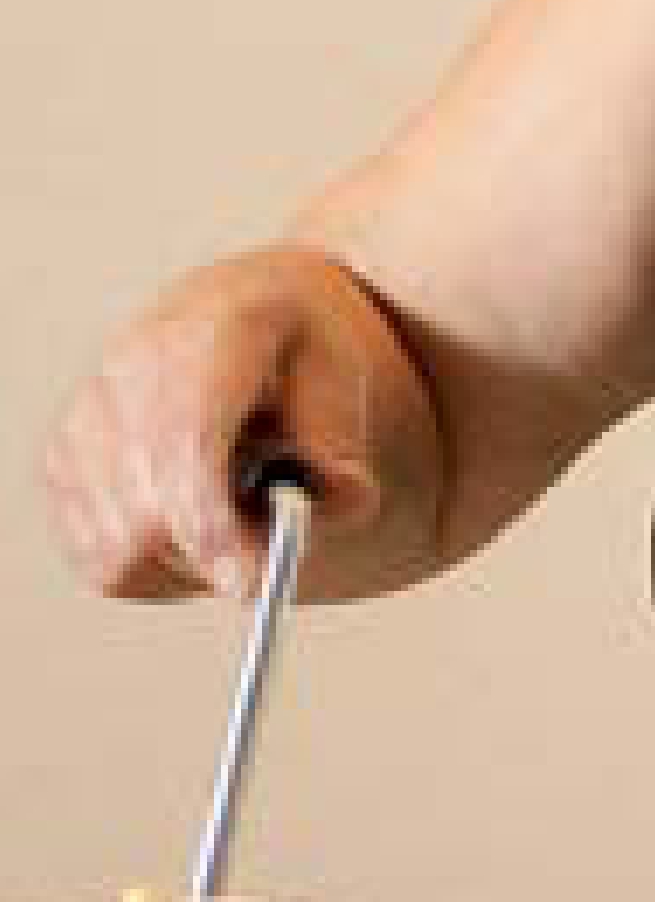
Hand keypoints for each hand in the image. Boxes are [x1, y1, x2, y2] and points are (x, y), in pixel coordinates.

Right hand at [40, 252, 429, 598]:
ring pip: (120, 542)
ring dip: (184, 558)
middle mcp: (129, 367)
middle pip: (147, 504)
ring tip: (230, 512)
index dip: (213, 519)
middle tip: (266, 561)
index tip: (252, 582)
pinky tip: (188, 521)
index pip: (189, 438)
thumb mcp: (348, 388)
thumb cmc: (295, 358)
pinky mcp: (60, 464)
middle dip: (212, 551)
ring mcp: (84, 417)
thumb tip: (313, 516)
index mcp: (216, 331)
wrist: (230, 319)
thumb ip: (339, 451)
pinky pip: (101, 558)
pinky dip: (151, 564)